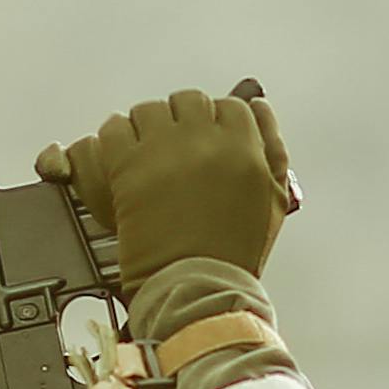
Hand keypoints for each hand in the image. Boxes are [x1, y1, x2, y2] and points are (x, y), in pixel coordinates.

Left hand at [43, 84, 298, 285]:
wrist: (194, 288)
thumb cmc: (234, 253)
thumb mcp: (274, 201)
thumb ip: (273, 148)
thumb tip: (258, 106)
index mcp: (246, 147)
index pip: (230, 106)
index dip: (215, 121)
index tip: (206, 138)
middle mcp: (206, 140)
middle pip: (188, 101)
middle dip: (180, 120)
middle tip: (173, 147)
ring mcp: (164, 149)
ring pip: (148, 110)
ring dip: (145, 128)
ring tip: (146, 155)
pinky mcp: (128, 165)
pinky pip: (114, 129)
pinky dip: (115, 140)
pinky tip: (122, 161)